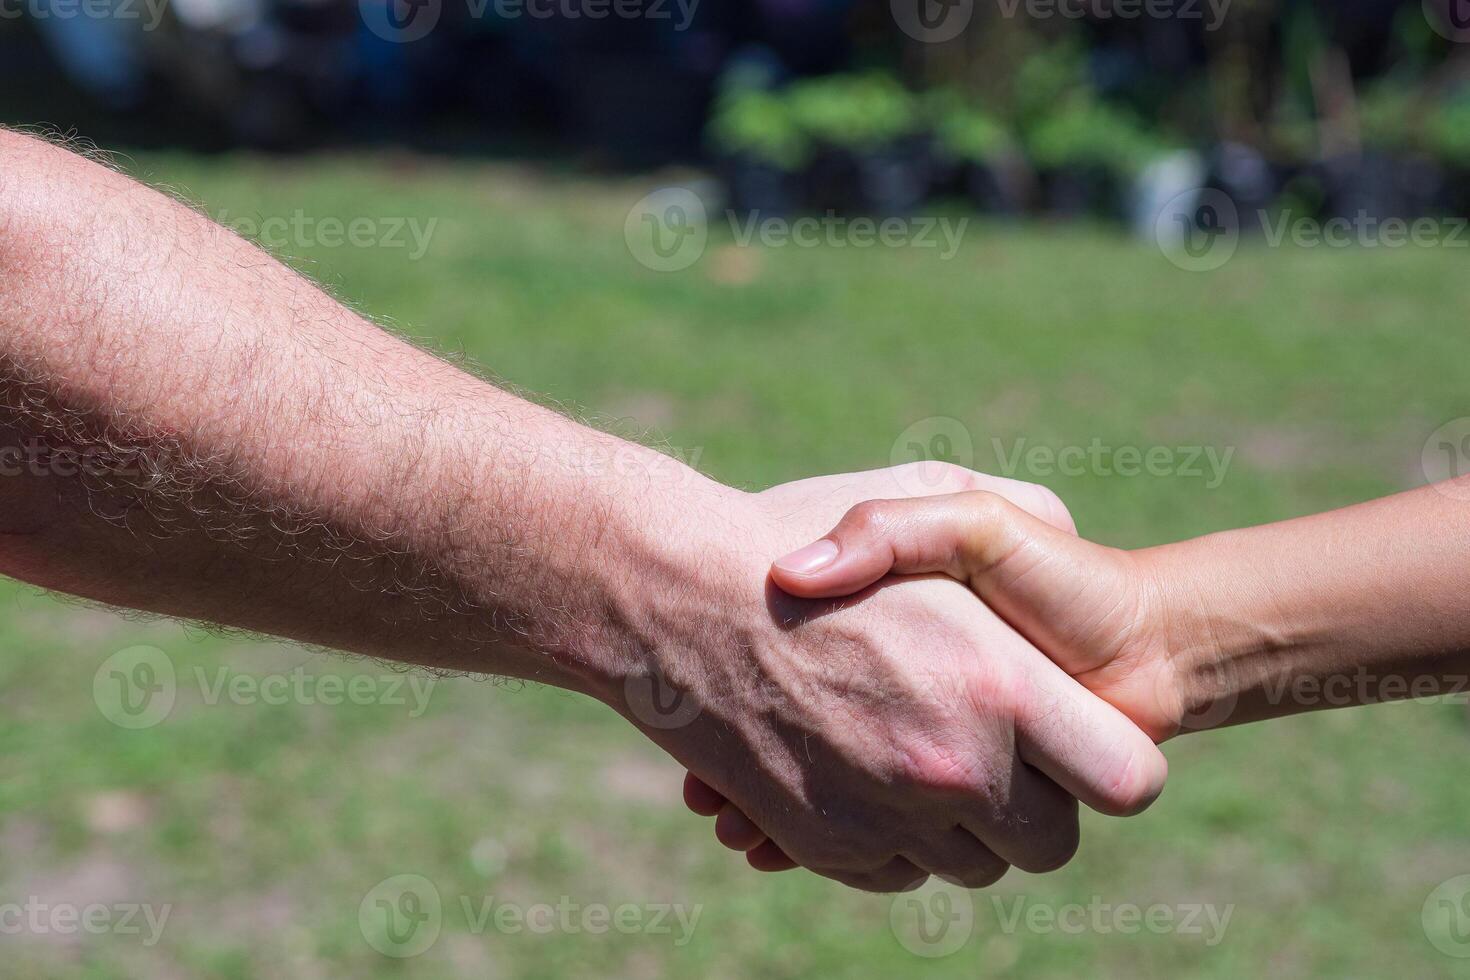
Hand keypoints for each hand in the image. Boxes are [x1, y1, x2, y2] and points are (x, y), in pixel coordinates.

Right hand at [633, 465, 1165, 890]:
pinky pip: (898, 874)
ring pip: (971, 865)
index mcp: (1000, 684)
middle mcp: (950, 766)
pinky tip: (864, 768)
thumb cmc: (804, 532)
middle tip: (996, 745)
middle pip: (1049, 843)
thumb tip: (1070, 590)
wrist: (666, 597)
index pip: (1125, 779)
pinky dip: (893, 839)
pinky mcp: (828, 846)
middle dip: (1033, 804)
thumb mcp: (936, 494)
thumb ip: (1030, 524)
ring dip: (960, 823)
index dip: (1107, 760)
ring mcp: (884, 817)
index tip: (1074, 734)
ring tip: (921, 746)